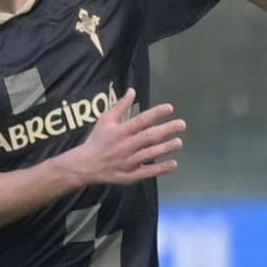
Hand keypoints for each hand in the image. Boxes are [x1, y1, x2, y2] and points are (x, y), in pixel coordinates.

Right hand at [63, 88, 185, 185]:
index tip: (170, 108)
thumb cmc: (97, 140)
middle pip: (148, 137)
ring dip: (165, 148)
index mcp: (120, 131)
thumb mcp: (105, 120)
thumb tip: (133, 91)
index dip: (156, 114)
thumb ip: (120, 106)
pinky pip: (147, 172)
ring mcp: (128, 162)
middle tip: (182, 124)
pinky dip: (160, 169)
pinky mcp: (129, 176)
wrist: (84, 165)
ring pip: (149, 154)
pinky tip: (173, 164)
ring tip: (179, 142)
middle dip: (166, 130)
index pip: (140, 120)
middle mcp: (125, 146)